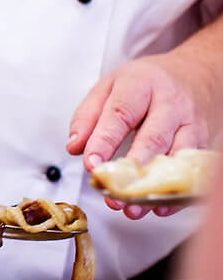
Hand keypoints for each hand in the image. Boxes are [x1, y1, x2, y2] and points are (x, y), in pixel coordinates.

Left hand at [66, 49, 211, 218]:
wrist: (197, 71)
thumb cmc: (145, 83)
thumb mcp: (109, 87)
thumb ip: (87, 117)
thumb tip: (74, 147)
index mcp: (140, 85)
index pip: (120, 114)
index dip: (104, 141)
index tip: (91, 165)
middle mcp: (170, 103)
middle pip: (152, 138)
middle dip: (131, 170)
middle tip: (111, 193)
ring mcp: (191, 123)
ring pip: (175, 158)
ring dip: (152, 187)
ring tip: (132, 208)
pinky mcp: (204, 140)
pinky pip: (193, 169)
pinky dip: (177, 192)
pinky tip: (160, 208)